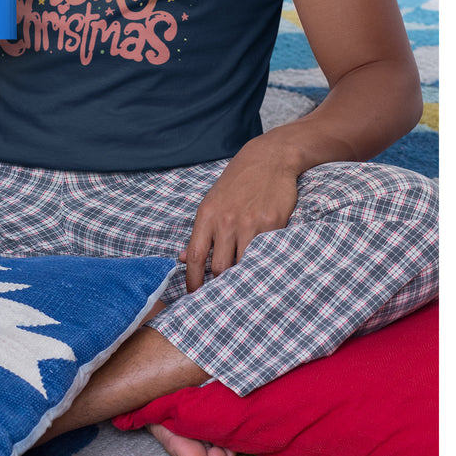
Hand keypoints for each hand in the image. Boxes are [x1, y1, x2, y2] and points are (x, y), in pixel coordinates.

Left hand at [180, 133, 301, 293]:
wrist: (268, 158)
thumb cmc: (237, 182)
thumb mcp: (212, 201)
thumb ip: (200, 231)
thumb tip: (182, 257)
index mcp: (207, 215)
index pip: (194, 256)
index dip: (192, 281)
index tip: (193, 296)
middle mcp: (226, 221)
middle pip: (218, 267)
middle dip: (219, 284)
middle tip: (222, 294)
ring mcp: (250, 223)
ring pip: (242, 264)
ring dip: (242, 276)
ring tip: (243, 284)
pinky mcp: (273, 224)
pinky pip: (265, 254)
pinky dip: (263, 264)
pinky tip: (263, 268)